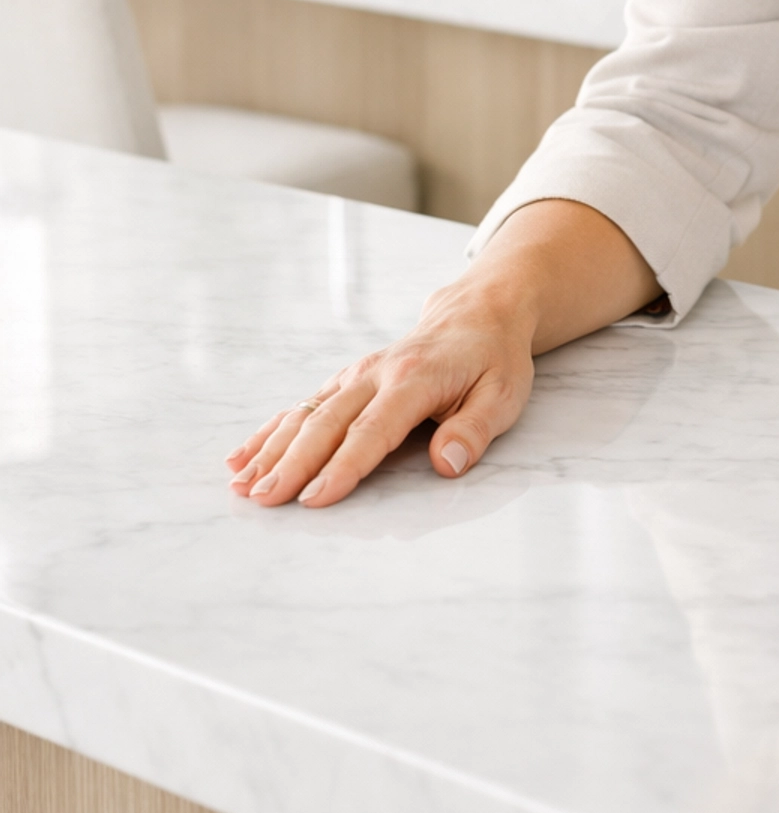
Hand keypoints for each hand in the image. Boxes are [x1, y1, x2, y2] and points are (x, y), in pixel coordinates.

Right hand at [225, 200, 659, 509]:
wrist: (478, 311)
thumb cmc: (493, 359)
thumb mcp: (503, 394)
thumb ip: (474, 430)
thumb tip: (446, 463)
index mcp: (414, 379)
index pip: (372, 430)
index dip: (342, 466)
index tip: (314, 499)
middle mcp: (376, 374)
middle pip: (327, 423)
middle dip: (292, 463)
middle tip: (263, 500)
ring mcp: (356, 375)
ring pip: (306, 413)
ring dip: (272, 450)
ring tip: (241, 486)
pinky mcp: (347, 380)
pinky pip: (303, 406)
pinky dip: (270, 432)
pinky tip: (242, 457)